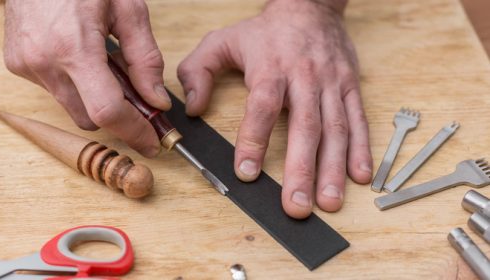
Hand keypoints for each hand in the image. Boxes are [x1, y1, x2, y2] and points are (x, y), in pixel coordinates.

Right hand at [4, 0, 170, 156]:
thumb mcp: (128, 9)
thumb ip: (145, 59)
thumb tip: (156, 99)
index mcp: (73, 48)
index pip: (107, 111)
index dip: (133, 132)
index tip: (151, 142)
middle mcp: (43, 62)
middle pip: (91, 118)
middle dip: (117, 114)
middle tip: (135, 93)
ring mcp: (26, 65)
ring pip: (73, 108)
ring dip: (94, 98)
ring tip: (104, 64)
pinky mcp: (18, 64)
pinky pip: (55, 91)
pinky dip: (75, 85)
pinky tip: (80, 58)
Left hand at [178, 0, 371, 217]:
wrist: (310, 5)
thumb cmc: (265, 31)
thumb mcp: (222, 40)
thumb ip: (198, 71)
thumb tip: (193, 107)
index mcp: (271, 68)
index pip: (262, 106)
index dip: (254, 139)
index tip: (246, 173)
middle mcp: (304, 78)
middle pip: (305, 126)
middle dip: (301, 170)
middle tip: (296, 206)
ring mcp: (331, 84)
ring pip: (335, 129)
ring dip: (333, 169)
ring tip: (329, 202)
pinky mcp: (350, 86)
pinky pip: (358, 120)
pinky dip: (361, 149)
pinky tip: (360, 176)